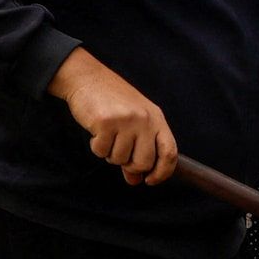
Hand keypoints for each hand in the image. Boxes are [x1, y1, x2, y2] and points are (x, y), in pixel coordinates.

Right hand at [49, 49, 177, 185]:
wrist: (88, 78)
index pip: (170, 152)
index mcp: (157, 119)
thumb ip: (137, 151)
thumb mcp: (133, 123)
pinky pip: (101, 151)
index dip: (163, 172)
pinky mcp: (105, 122)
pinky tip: (96, 130)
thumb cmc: (113, 102)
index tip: (150, 180)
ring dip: (110, 153)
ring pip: (119, 159)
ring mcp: (126, 120)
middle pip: (144, 162)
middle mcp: (145, 119)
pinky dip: (96, 147)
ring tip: (107, 134)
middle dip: (129, 165)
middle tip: (119, 152)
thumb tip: (135, 180)